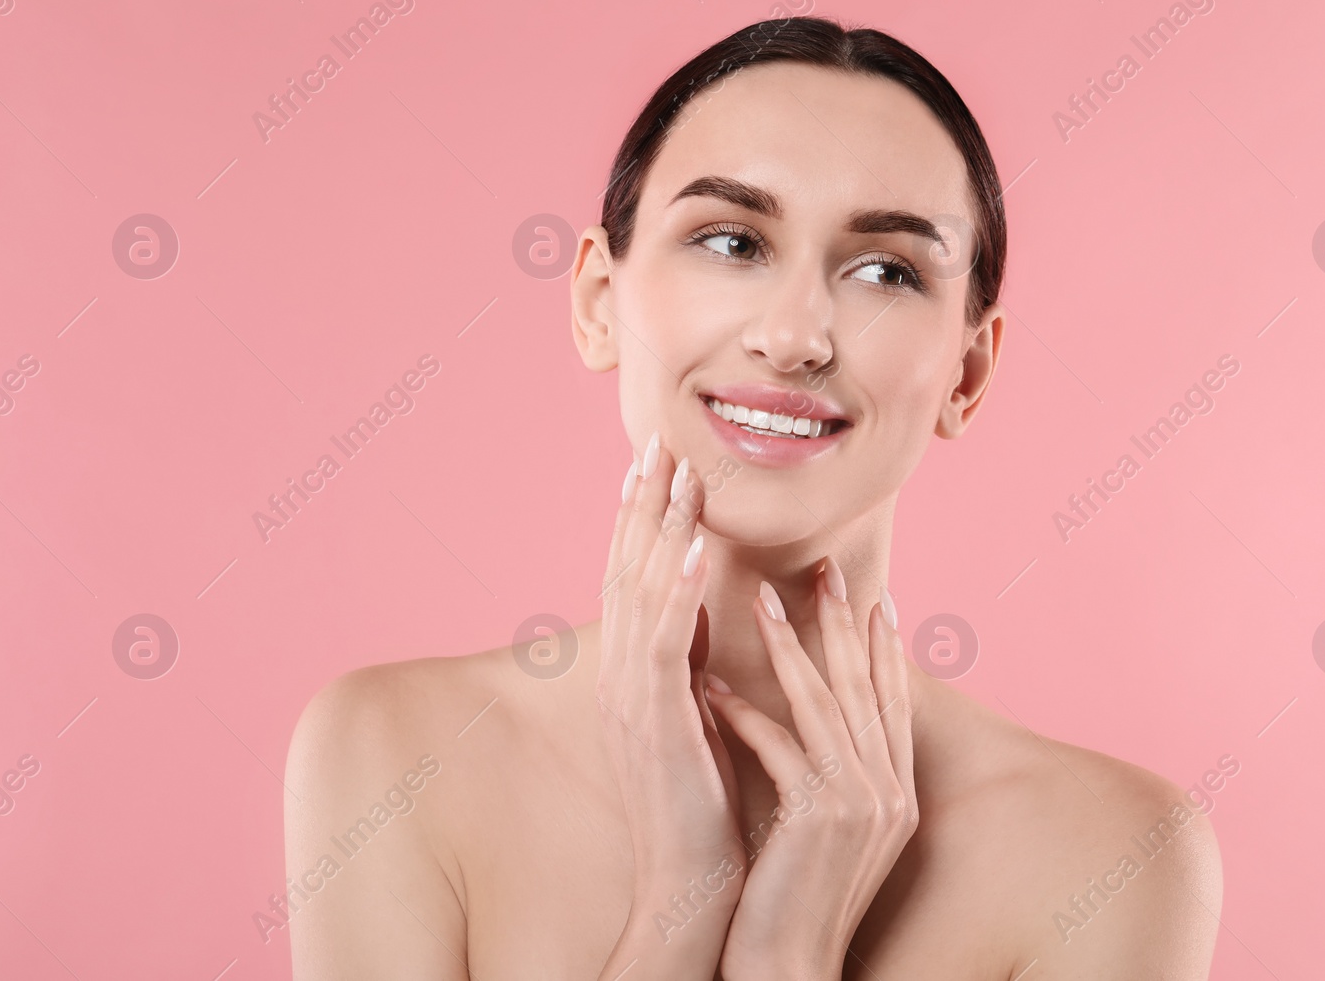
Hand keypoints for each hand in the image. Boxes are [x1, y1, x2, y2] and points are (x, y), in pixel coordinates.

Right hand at [596, 434, 744, 979]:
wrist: (691, 883)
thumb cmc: (703, 805)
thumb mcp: (695, 719)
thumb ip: (689, 665)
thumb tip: (700, 615)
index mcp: (632, 676)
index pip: (632, 578)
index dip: (642, 519)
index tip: (656, 465)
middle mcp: (621, 676)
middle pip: (627, 569)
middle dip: (644, 503)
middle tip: (658, 442)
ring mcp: (632, 697)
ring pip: (642, 592)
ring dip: (660, 527)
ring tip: (678, 472)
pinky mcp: (656, 720)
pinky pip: (665, 640)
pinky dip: (679, 588)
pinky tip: (697, 546)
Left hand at [704, 561, 917, 980]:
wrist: (786, 967)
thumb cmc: (795, 897)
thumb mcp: (827, 827)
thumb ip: (833, 772)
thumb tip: (815, 713)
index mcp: (898, 794)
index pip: (893, 702)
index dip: (884, 647)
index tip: (873, 597)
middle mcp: (892, 793)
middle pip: (866, 687)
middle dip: (843, 622)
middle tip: (823, 567)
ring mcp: (862, 804)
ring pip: (825, 703)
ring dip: (791, 644)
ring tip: (762, 595)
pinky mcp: (821, 817)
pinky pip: (781, 745)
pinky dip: (746, 713)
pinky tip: (714, 688)